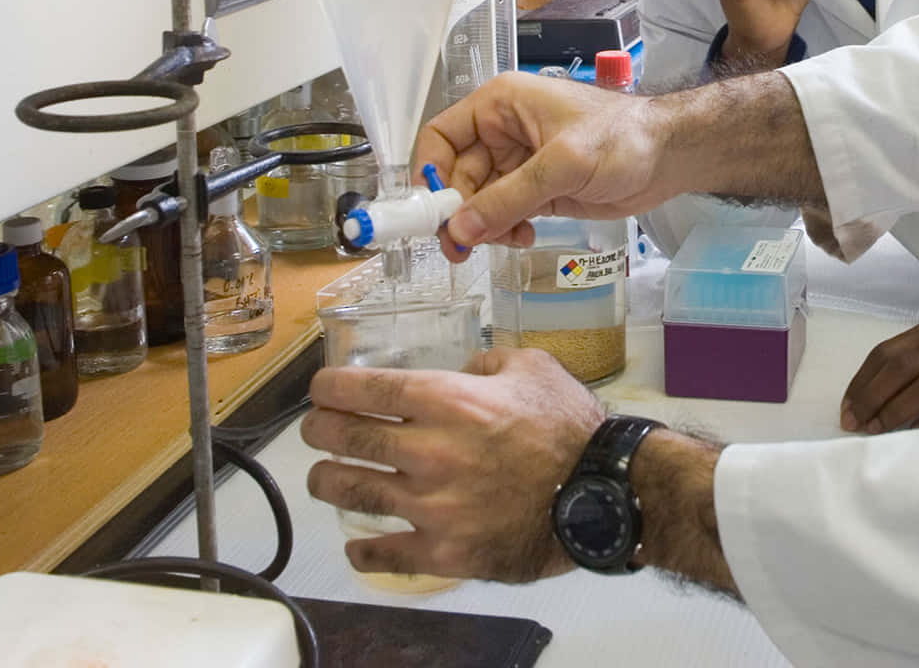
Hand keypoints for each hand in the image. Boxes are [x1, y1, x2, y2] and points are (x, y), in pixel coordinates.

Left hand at [302, 348, 605, 582]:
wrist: (602, 493)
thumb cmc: (571, 427)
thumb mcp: (534, 367)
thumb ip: (487, 362)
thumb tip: (464, 372)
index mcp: (449, 401)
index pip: (365, 389)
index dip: (330, 387)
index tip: (321, 390)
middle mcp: (429, 451)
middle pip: (344, 437)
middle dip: (318, 429)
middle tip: (316, 428)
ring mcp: (432, 506)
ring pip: (350, 492)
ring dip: (327, 481)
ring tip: (324, 476)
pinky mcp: (444, 552)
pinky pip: (384, 554)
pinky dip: (364, 551)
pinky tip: (358, 546)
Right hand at [416, 73, 671, 255]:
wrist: (670, 157)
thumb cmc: (624, 138)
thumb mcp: (562, 164)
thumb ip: (508, 198)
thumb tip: (459, 230)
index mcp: (500, 105)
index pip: (440, 136)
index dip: (429, 173)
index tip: (432, 212)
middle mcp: (502, 131)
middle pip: (454, 175)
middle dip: (458, 212)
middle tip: (463, 247)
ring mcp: (519, 162)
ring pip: (477, 200)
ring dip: (484, 225)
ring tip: (510, 238)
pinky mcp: (536, 189)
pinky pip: (501, 213)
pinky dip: (504, 229)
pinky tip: (524, 236)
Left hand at [839, 318, 918, 431]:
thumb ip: (915, 358)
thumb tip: (873, 392)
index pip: (886, 353)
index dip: (861, 382)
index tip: (847, 408)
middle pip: (901, 367)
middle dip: (871, 398)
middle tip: (855, 424)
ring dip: (897, 410)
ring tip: (878, 431)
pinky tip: (916, 437)